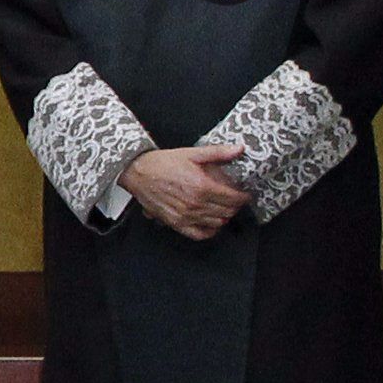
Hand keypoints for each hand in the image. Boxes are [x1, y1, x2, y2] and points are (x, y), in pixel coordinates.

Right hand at [124, 144, 251, 240]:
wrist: (138, 173)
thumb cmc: (162, 163)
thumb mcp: (192, 153)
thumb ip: (218, 153)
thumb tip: (239, 149)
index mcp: (202, 186)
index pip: (234, 198)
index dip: (244, 197)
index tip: (244, 194)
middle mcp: (196, 203)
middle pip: (228, 211)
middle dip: (236, 206)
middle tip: (234, 200)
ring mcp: (186, 215)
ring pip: (218, 223)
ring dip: (225, 217)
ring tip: (223, 209)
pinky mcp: (176, 223)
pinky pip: (200, 234)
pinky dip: (210, 231)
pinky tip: (212, 223)